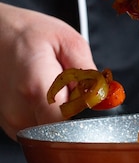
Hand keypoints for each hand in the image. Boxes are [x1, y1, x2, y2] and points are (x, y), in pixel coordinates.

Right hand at [0, 3, 95, 140]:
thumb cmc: (27, 32)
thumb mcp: (68, 41)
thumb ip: (88, 73)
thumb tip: (104, 97)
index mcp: (37, 89)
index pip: (72, 124)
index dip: (85, 112)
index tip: (85, 95)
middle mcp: (19, 111)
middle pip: (62, 129)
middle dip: (73, 110)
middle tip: (67, 84)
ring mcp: (11, 121)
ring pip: (50, 130)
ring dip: (59, 110)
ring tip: (51, 84)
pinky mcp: (9, 124)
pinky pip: (38, 126)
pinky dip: (46, 111)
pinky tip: (41, 90)